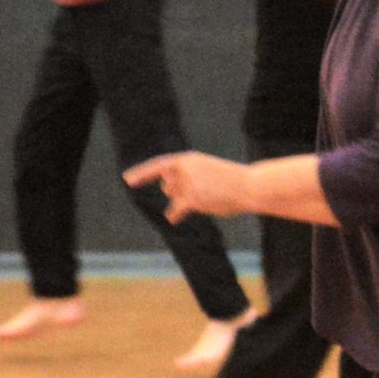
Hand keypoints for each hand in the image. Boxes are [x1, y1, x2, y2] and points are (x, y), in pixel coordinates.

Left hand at [123, 153, 248, 221]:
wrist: (250, 186)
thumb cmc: (234, 180)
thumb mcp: (209, 170)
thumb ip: (191, 178)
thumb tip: (174, 198)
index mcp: (188, 158)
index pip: (159, 165)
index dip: (142, 173)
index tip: (128, 180)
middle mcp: (184, 169)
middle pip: (167, 185)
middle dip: (176, 191)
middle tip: (196, 194)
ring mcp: (187, 184)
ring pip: (174, 197)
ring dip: (183, 201)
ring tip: (203, 201)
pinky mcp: (191, 199)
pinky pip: (176, 209)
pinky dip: (174, 214)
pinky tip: (173, 219)